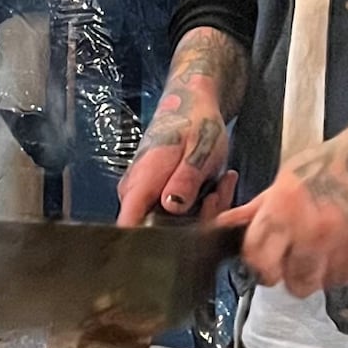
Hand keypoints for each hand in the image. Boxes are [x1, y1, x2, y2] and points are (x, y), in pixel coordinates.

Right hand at [118, 28, 246, 224]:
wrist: (192, 104)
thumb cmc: (195, 123)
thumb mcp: (199, 150)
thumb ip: (185, 179)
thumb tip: (173, 207)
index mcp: (141, 182)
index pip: (128, 228)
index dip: (154, 243)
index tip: (187, 234)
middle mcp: (138, 194)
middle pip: (159, 232)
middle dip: (197, 222)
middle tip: (217, 194)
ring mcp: (147, 196)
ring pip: (175, 225)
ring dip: (205, 212)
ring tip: (219, 184)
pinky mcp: (159, 197)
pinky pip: (181, 215)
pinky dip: (204, 205)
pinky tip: (215, 186)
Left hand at [222, 44, 347, 295]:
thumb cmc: (345, 158)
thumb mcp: (295, 175)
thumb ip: (260, 208)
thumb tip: (224, 225)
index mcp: (286, 209)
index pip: (258, 262)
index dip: (264, 266)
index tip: (273, 264)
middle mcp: (315, 233)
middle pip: (296, 284)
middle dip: (302, 272)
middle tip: (315, 251)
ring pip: (331, 282)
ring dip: (335, 267)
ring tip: (347, 235)